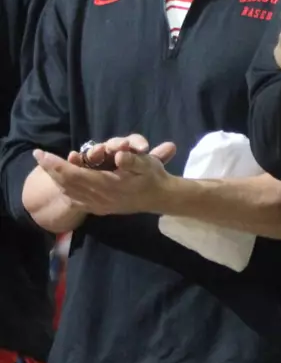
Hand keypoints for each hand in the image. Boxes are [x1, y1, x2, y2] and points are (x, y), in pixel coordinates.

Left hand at [34, 135, 178, 215]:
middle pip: (66, 184)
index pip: (74, 175)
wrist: (160, 198)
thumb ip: (133, 160)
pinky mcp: (98, 208)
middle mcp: (98, 197)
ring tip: (47, 166)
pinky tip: (61, 183)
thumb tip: (119, 154)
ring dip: (56, 179)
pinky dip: (65, 189)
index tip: (42, 154)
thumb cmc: (153, 177)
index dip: (56, 165)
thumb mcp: (149, 164)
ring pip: (68, 192)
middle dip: (51, 169)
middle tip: (38, 156)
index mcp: (107, 185)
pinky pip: (75, 200)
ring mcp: (97, 205)